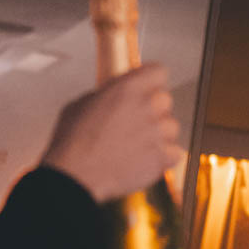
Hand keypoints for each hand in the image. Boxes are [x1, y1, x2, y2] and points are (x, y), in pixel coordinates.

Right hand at [41, 64, 180, 202]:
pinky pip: (175, 153)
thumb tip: (112, 97)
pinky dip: (164, 157)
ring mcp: (156, 134)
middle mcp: (146, 107)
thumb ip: (106, 95)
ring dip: (159, 134)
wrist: (75, 176)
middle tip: (136, 121)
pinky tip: (146, 159)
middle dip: (153, 109)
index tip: (145, 89)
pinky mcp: (160, 159)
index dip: (150, 82)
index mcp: (127, 88)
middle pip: (166, 100)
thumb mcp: (81, 104)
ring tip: (138, 144)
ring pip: (171, 127)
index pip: (159, 72)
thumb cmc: (73, 144)